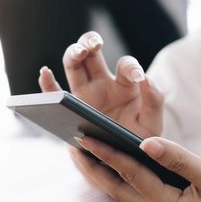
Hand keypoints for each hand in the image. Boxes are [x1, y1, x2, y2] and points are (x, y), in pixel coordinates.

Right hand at [38, 31, 163, 137]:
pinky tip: (45, 73)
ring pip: (73, 64)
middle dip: (91, 41)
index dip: (130, 67)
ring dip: (73, 52)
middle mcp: (102, 83)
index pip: (125, 66)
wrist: (122, 160)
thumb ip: (154, 101)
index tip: (136, 76)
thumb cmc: (139, 139)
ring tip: (79, 52)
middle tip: (95, 44)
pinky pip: (54, 92)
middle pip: (92, 53)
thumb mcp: (152, 123)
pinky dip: (47, 82)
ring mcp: (84, 93)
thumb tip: (145, 78)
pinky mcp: (70, 106)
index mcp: (125, 85)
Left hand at [72, 136, 200, 201]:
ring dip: (107, 174)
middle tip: (73, 147)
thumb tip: (146, 142)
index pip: (130, 175)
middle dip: (94, 168)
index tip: (84, 138)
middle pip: (118, 189)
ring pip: (127, 193)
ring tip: (89, 153)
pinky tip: (122, 164)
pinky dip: (126, 178)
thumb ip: (178, 158)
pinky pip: (141, 193)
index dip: (106, 154)